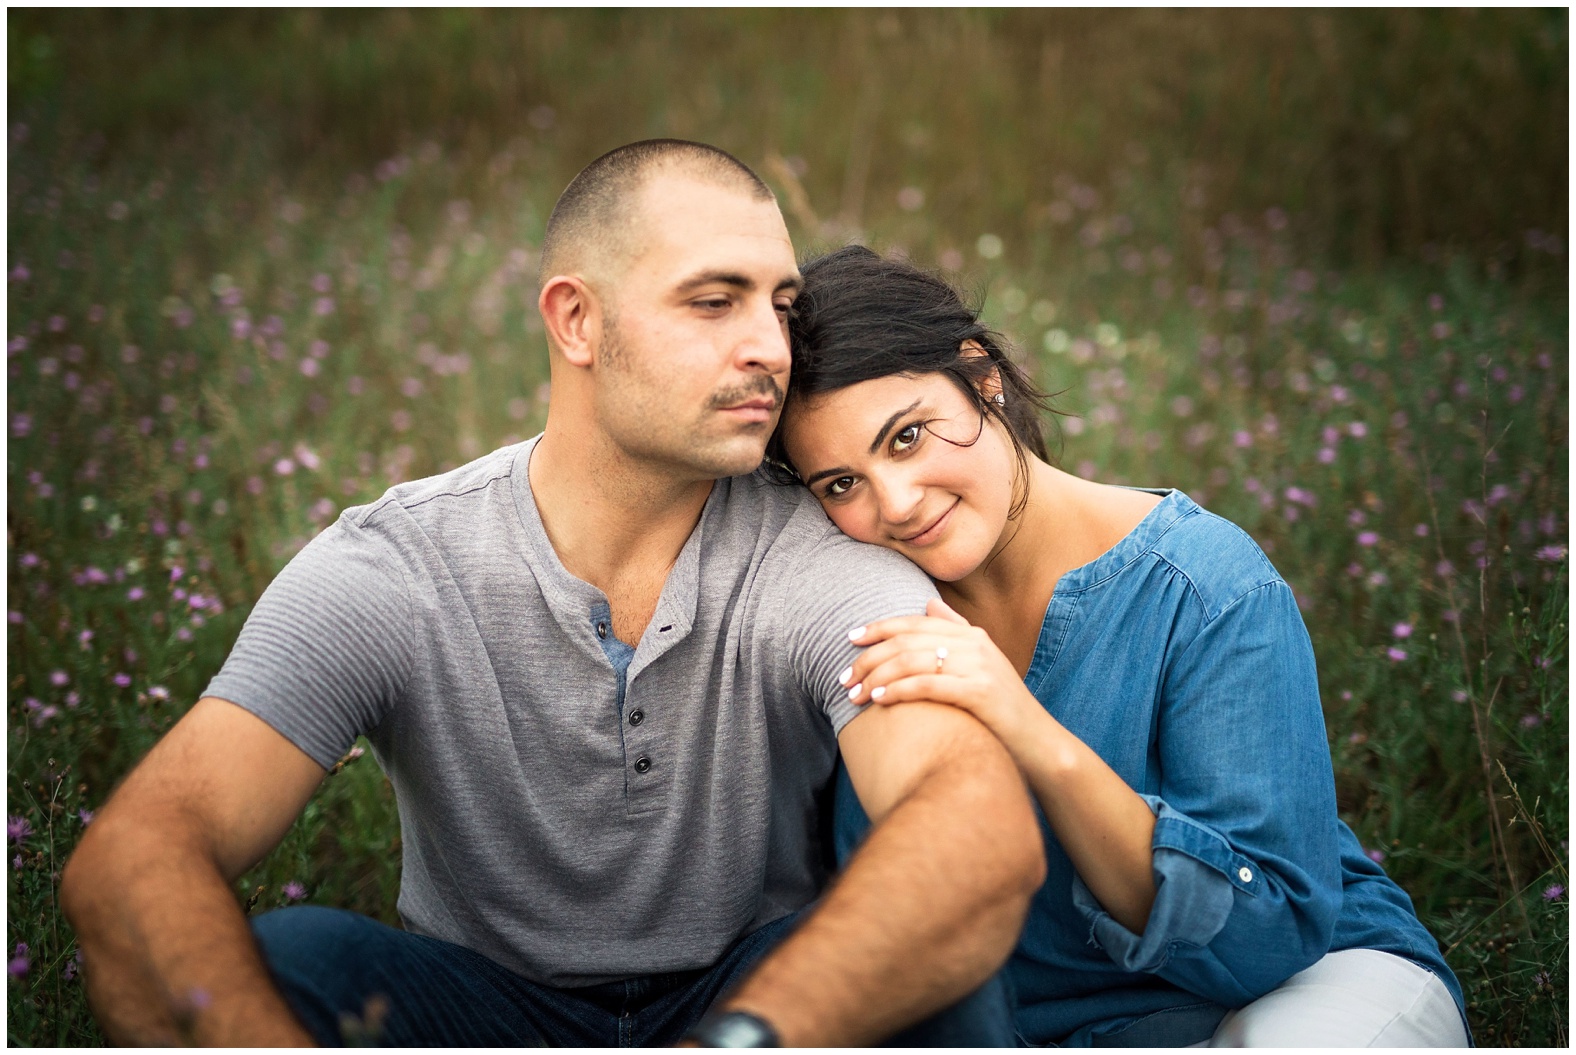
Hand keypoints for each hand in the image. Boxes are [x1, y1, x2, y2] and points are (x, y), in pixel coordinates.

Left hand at [842, 598, 1039, 744]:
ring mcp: (979, 666)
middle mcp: (975, 644)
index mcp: (971, 635)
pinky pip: (929, 685)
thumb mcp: (981, 665)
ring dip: (876, 677)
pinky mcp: (981, 692)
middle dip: (869, 658)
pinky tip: (879, 700)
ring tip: (854, 695)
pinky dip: (898, 690)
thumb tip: (929, 604)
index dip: (878, 627)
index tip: (849, 638)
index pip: (914, 622)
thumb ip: (956, 633)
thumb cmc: (1001, 710)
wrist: (1039, 744)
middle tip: (844, 677)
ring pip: (913, 660)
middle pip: (907, 641)